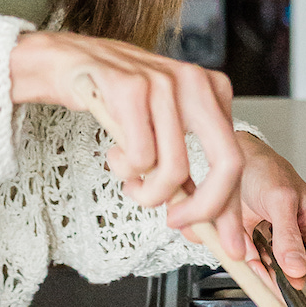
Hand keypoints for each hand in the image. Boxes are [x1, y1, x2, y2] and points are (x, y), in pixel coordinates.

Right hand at [9, 30, 246, 265]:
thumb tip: (210, 224)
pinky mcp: (132, 89)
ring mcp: (165, 83)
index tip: (229, 244)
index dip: (231, 208)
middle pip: (226, 165)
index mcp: (213, 90)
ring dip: (147, 192)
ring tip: (131, 181)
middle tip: (176, 221)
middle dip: (204, 209)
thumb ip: (189, 167)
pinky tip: (115, 154)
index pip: (236, 159)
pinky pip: (140, 159)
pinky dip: (124, 169)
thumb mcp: (164, 127)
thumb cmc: (118, 102)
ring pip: (174, 170)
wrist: (69, 63)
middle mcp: (196, 82)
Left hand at [233, 134, 305, 298]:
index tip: (293, 297)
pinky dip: (252, 270)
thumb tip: (297, 269)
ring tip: (255, 249)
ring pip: (282, 286)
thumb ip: (289, 236)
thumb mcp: (280, 200)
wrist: (239, 164)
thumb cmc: (268, 172)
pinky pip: (262, 277)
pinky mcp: (270, 256)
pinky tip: (249, 250)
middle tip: (264, 267)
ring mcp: (291, 254)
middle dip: (282, 286)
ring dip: (263, 276)